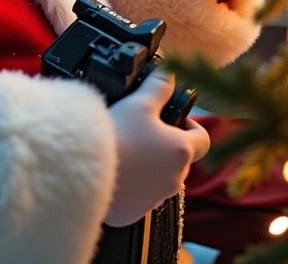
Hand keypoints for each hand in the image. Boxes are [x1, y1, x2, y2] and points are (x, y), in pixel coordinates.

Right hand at [104, 72, 209, 226]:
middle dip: (164, 143)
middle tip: (140, 129)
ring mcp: (156, 198)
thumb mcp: (139, 102)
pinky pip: (140, 194)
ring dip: (149, 164)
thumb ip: (159, 86)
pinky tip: (115, 167)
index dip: (191, 124)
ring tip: (125, 147)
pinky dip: (132, 182)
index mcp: (181, 151)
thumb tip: (169, 74)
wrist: (84, 169)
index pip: (203, 138)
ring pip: (159, 177)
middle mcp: (175, 178)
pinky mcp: (136, 212)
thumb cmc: (117, 135)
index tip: (171, 117)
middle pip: (179, 158)